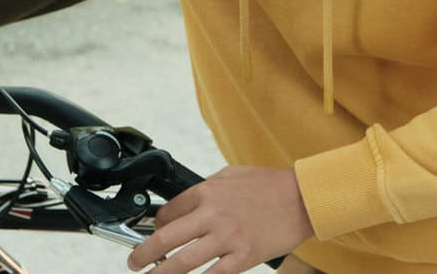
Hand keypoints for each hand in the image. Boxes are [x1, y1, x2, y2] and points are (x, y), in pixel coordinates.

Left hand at [126, 166, 313, 273]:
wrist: (303, 198)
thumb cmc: (269, 185)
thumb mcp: (230, 174)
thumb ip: (206, 188)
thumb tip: (182, 204)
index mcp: (207, 192)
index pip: (168, 212)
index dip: (154, 226)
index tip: (152, 234)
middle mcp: (212, 215)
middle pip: (166, 238)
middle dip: (143, 254)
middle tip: (133, 262)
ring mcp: (227, 238)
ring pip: (183, 262)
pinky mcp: (243, 257)